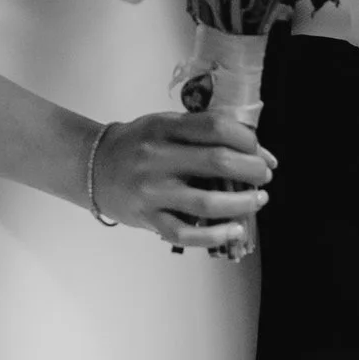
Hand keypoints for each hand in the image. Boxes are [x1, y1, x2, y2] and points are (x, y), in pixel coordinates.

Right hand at [89, 109, 273, 252]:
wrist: (94, 167)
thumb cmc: (138, 145)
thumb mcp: (165, 124)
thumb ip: (202, 132)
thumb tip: (255, 150)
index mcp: (164, 128)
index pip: (216, 127)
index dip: (247, 139)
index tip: (260, 151)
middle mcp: (156, 158)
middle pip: (217, 161)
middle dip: (252, 170)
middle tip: (263, 175)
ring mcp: (151, 192)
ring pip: (207, 202)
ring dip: (242, 203)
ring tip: (258, 200)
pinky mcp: (147, 218)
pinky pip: (186, 233)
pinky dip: (216, 235)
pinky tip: (235, 229)